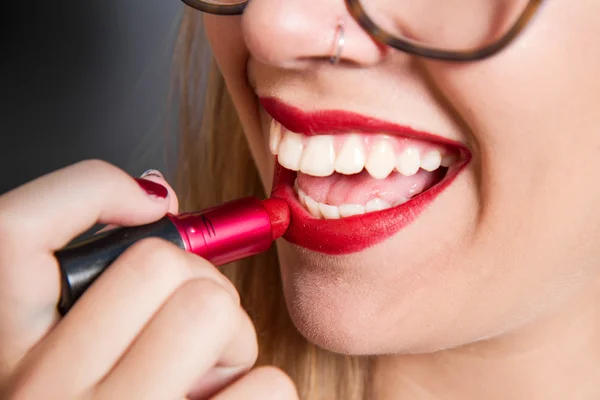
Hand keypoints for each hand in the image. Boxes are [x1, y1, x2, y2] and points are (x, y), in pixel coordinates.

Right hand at [0, 160, 296, 398]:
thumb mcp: (61, 349)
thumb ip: (96, 277)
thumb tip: (156, 198)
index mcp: (3, 356)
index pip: (14, 230)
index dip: (95, 191)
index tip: (152, 203)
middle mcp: (40, 398)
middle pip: (160, 265)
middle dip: (194, 285)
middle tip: (188, 327)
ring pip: (215, 311)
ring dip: (230, 341)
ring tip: (204, 379)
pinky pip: (267, 385)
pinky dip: (259, 390)